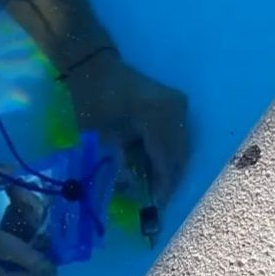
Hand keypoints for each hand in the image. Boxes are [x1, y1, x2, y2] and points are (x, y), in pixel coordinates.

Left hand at [67, 55, 189, 207]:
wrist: (96, 67)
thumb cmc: (93, 99)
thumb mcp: (97, 136)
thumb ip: (114, 164)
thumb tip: (130, 190)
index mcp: (155, 114)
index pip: (165, 158)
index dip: (163, 185)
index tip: (156, 207)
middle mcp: (175, 110)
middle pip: (179, 155)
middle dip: (169, 180)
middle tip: (158, 203)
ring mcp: (179, 106)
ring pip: (182, 148)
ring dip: (170, 169)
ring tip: (157, 188)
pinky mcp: (177, 106)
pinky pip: (179, 138)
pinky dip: (169, 155)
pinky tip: (157, 167)